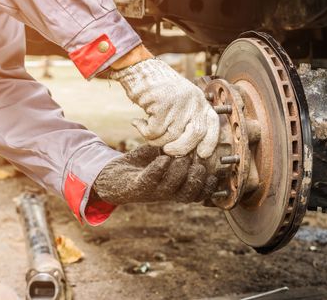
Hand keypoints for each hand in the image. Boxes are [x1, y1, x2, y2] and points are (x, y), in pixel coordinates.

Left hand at [93, 145, 217, 204]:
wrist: (112, 174)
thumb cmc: (142, 163)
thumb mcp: (164, 153)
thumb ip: (180, 147)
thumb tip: (199, 131)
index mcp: (176, 186)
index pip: (199, 193)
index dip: (209, 185)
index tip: (215, 171)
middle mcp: (167, 193)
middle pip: (189, 195)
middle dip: (197, 180)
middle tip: (199, 163)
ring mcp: (152, 192)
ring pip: (171, 189)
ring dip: (178, 172)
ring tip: (180, 157)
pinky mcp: (136, 186)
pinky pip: (149, 180)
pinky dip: (158, 169)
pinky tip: (162, 158)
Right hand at [111, 58, 219, 157]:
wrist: (140, 71)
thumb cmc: (158, 91)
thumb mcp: (180, 103)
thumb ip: (186, 121)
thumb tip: (186, 150)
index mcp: (199, 101)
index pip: (213, 124)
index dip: (211, 142)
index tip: (203, 154)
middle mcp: (193, 100)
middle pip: (196, 134)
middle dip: (181, 148)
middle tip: (168, 151)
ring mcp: (179, 101)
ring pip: (171, 136)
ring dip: (156, 140)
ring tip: (147, 131)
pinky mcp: (162, 103)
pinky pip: (154, 130)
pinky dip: (144, 131)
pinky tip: (138, 123)